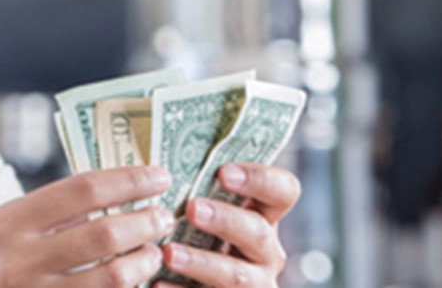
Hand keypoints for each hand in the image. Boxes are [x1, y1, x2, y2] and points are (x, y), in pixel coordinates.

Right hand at [0, 166, 177, 287]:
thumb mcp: (3, 231)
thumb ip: (51, 214)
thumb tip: (119, 190)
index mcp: (7, 222)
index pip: (81, 189)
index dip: (129, 181)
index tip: (159, 176)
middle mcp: (18, 260)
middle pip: (103, 234)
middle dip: (146, 223)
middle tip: (164, 217)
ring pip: (112, 278)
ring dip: (144, 262)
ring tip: (153, 252)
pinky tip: (135, 280)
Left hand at [152, 163, 301, 287]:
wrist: (203, 285)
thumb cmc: (201, 240)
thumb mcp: (212, 217)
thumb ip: (202, 193)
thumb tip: (160, 167)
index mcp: (265, 218)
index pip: (284, 191)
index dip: (260, 179)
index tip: (223, 172)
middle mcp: (267, 252)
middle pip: (258, 232)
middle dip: (225, 220)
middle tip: (192, 208)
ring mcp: (255, 283)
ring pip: (236, 275)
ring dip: (202, 262)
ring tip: (168, 253)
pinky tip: (157, 283)